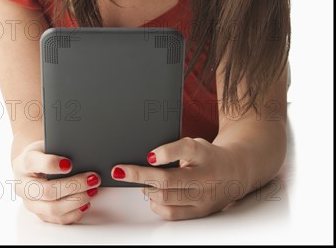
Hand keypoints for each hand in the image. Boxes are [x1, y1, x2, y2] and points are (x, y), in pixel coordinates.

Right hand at [12, 140, 100, 223]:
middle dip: (73, 186)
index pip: (33, 163)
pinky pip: (57, 219)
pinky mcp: (39, 214)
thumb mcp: (47, 145)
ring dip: (76, 201)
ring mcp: (30, 203)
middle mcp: (22, 186)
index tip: (69, 164)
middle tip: (92, 178)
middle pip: (47, 191)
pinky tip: (86, 203)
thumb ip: (59, 150)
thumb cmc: (43, 153)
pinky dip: (74, 213)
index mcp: (22, 163)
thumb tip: (83, 156)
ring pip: (52, 209)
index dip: (51, 164)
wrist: (32, 165)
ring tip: (93, 191)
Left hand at [111, 137, 240, 220]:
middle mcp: (205, 176)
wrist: (236, 171)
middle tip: (120, 171)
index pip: (186, 149)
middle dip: (140, 175)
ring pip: (166, 198)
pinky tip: (151, 195)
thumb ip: (176, 148)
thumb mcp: (196, 144)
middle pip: (168, 179)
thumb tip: (145, 159)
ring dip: (146, 189)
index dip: (166, 152)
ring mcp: (203, 197)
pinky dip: (156, 204)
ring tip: (137, 181)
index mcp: (203, 153)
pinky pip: (171, 213)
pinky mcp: (200, 212)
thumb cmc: (208, 156)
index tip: (148, 155)